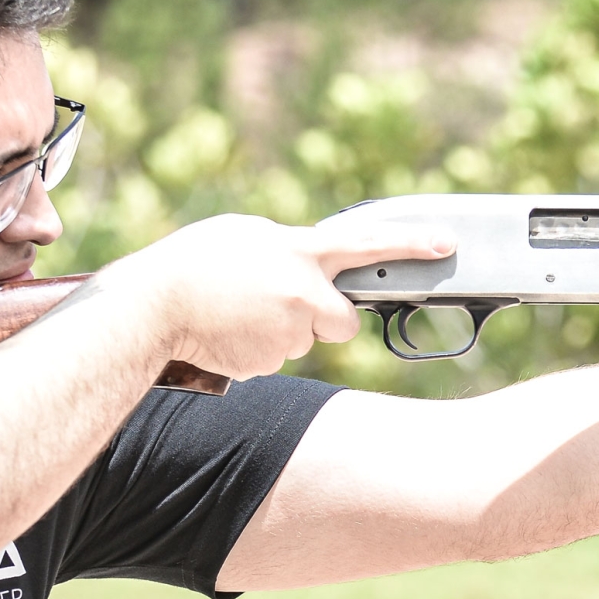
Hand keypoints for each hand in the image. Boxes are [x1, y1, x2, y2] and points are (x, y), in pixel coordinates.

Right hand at [117, 214, 454, 379]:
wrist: (152, 306)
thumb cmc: (193, 262)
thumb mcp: (246, 236)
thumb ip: (288, 248)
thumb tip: (308, 260)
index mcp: (299, 251)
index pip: (367, 244)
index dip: (410, 244)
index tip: (446, 243)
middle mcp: (303, 292)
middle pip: (341, 321)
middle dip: (322, 320)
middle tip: (278, 306)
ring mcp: (287, 332)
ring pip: (301, 341)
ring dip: (277, 332)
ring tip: (234, 313)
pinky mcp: (268, 362)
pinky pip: (273, 359)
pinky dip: (255, 350)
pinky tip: (227, 333)